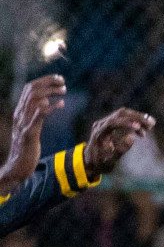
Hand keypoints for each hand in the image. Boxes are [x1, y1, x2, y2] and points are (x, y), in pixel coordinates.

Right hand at [0, 75, 66, 194]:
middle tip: (63, 82)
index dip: (43, 81)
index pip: (29, 89)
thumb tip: (45, 102)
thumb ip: (36, 115)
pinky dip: (50, 108)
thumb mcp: (31, 128)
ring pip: (34, 99)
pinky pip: (38, 116)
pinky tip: (61, 104)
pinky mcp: (29, 134)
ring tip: (64, 91)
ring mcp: (23, 123)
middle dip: (48, 82)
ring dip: (50, 92)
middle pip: (31, 90)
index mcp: (20, 112)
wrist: (17, 167)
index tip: (58, 78)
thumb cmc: (26, 149)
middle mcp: (20, 114)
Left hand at [83, 107, 154, 177]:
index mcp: (99, 133)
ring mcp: (104, 123)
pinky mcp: (109, 124)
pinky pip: (122, 119)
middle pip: (120, 114)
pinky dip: (133, 123)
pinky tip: (141, 132)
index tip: (140, 128)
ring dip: (137, 119)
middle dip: (137, 117)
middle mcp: (101, 124)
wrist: (90, 162)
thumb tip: (132, 139)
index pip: (113, 122)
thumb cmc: (100, 164)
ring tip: (150, 127)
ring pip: (123, 114)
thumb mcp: (110, 162)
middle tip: (152, 123)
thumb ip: (120, 151)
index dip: (127, 123)